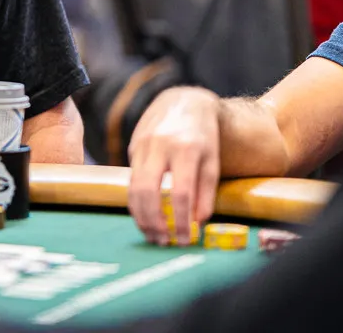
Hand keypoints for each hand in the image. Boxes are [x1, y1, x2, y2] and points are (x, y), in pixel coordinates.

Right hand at [126, 87, 221, 245]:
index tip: (185, 239)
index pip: (180, 192)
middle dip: (154, 222)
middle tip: (163, 241)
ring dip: (140, 216)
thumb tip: (197, 223)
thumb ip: (205, 192)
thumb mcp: (212, 161)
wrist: (182, 101)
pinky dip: (136, 202)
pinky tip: (144, 216)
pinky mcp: (132, 148)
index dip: (181, 220)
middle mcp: (159, 146)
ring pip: (133, 188)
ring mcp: (141, 146)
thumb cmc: (202, 135)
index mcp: (185, 149)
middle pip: (149, 191)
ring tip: (152, 234)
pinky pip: (131, 180)